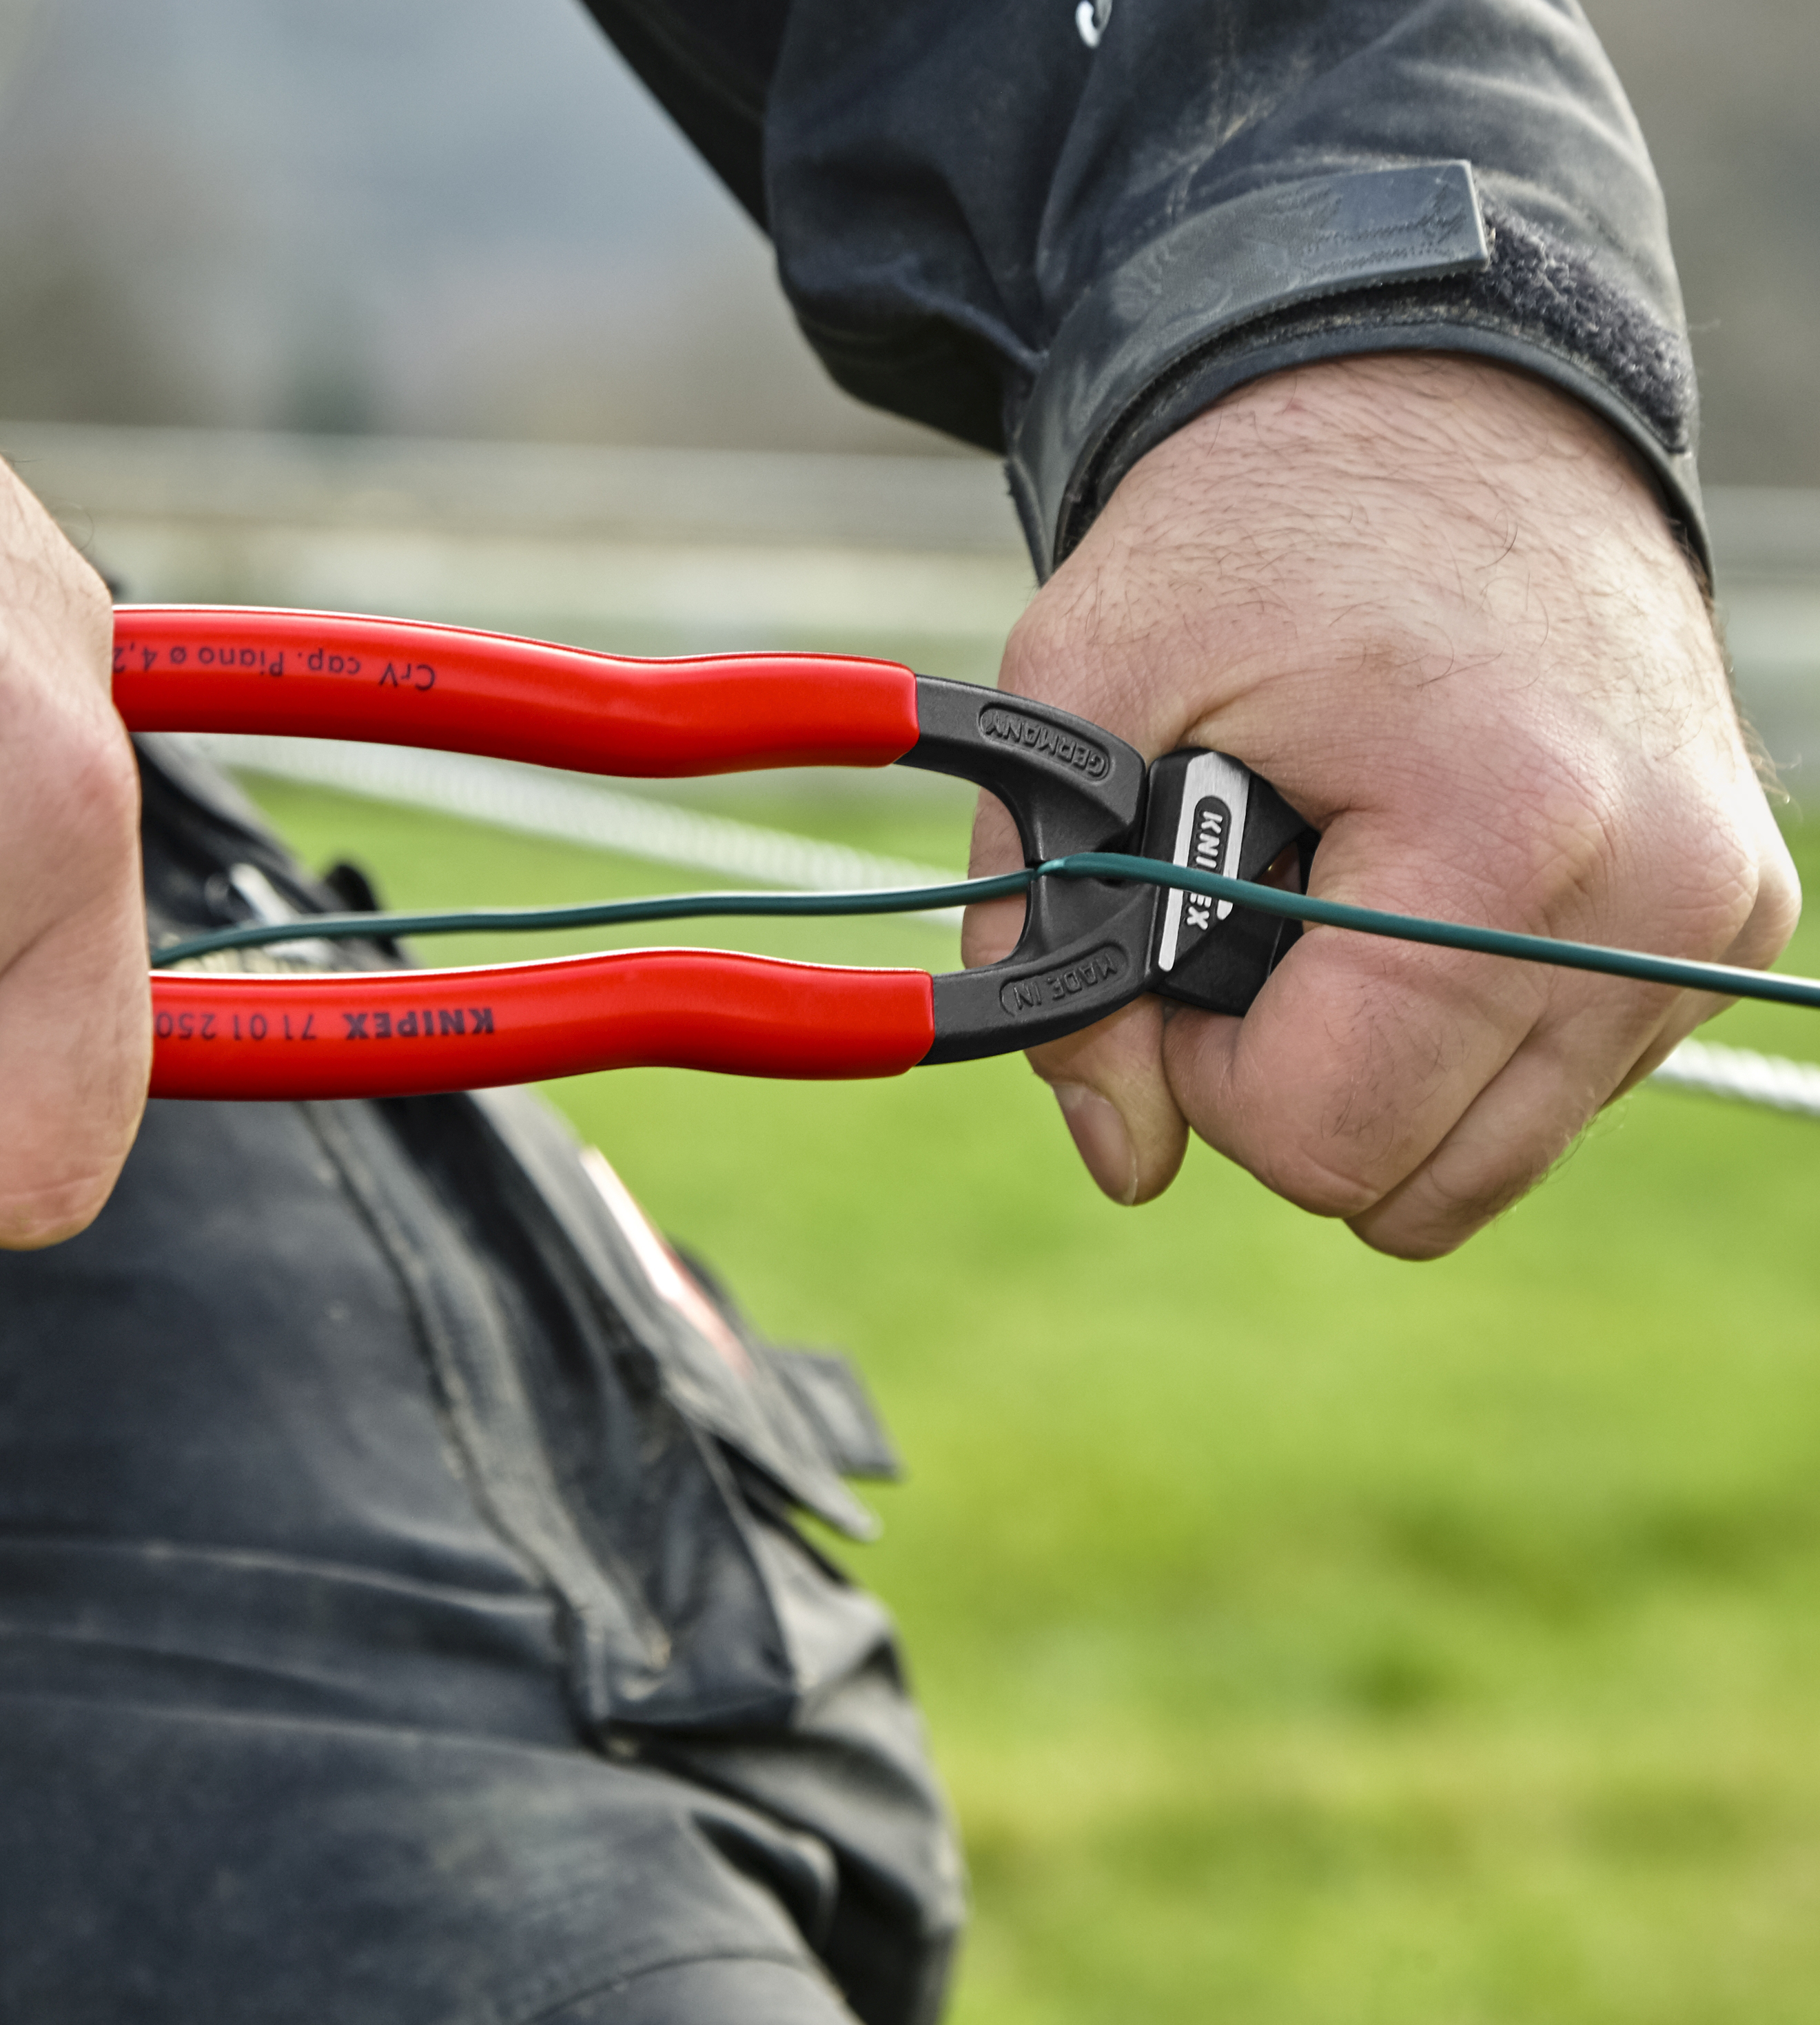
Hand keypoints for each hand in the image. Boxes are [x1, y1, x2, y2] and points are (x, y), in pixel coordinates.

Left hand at [966, 354, 1798, 1257]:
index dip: (1206, 1078)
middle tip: (1255, 924)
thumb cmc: (1254, 535)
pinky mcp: (1737, 907)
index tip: (1183, 951)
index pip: (1326, 1136)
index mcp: (1503, 829)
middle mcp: (1654, 892)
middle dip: (1292, 1089)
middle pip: (1417, 1184)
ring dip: (1378, 1073)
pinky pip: (1561, 1079)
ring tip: (1340, 898)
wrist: (1442, 401)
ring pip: (1492, 1157)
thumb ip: (1054, 933)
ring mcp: (1714, 906)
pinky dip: (1463, 1031)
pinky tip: (1424, 889)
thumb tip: (1120, 1160)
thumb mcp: (1084, 687)